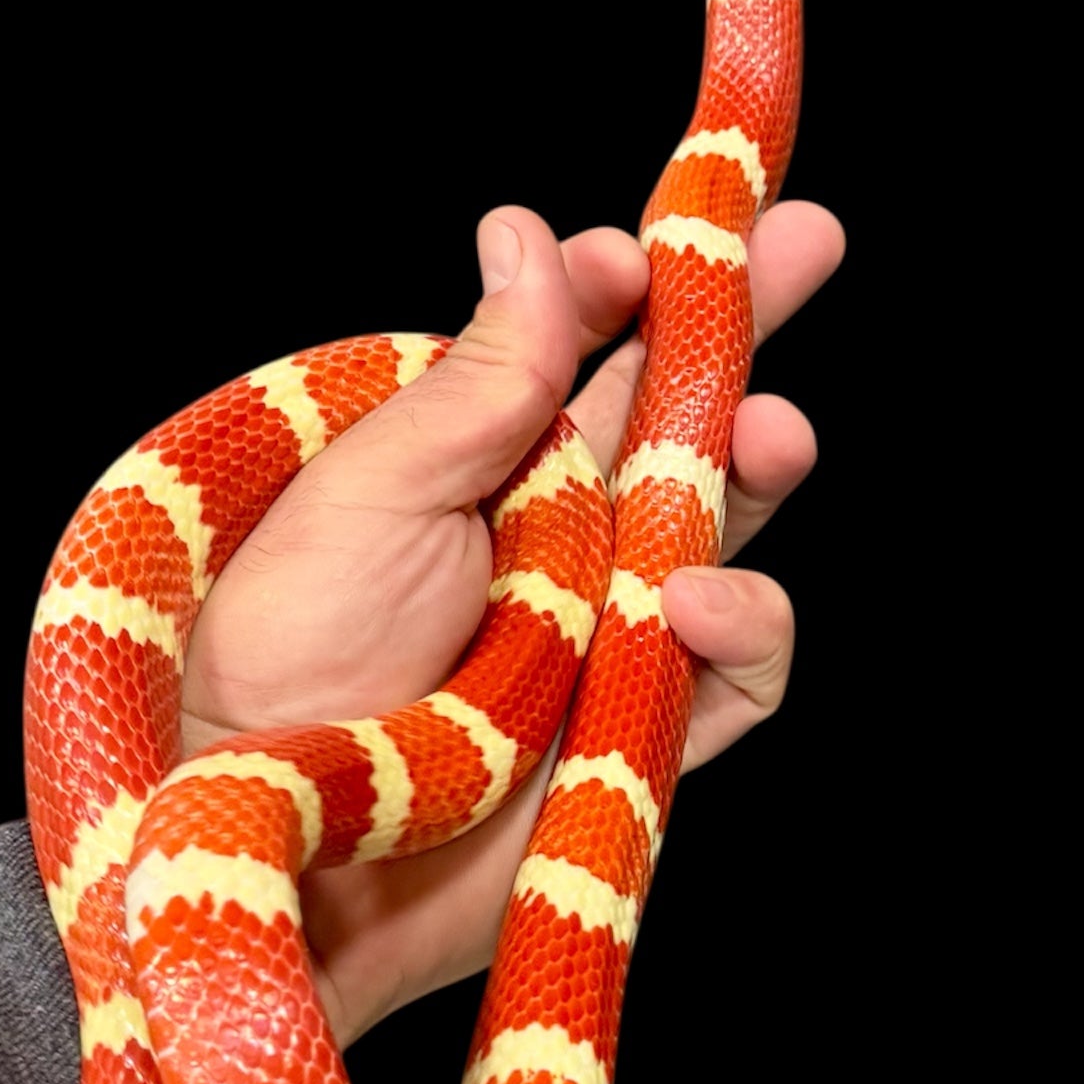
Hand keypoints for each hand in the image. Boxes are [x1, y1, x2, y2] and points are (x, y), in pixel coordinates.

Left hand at [179, 200, 844, 1048]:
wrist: (270, 850)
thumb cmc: (279, 656)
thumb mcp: (369, 488)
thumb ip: (479, 379)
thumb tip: (528, 233)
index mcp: (474, 460)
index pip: (573, 350)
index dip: (624, 287)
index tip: (639, 249)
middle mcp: (550, 536)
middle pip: (674, 415)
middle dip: (743, 325)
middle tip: (812, 237)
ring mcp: (603, 632)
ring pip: (721, 528)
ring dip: (755, 468)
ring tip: (773, 433)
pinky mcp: (642, 734)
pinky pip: (734, 673)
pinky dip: (743, 627)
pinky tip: (702, 598)